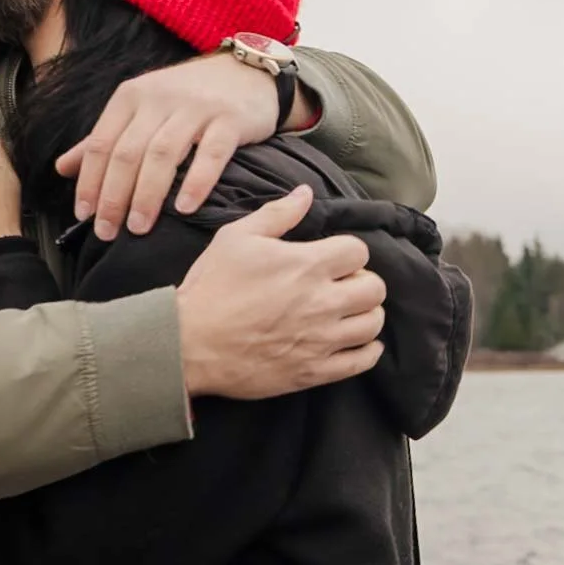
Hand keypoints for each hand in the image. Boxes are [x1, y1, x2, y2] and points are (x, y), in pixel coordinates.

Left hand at [55, 54, 317, 241]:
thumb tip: (62, 168)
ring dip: (147, 195)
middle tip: (107, 232)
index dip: (89, 182)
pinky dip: (196, 182)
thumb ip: (103, 138)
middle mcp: (159, 99)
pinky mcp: (230, 119)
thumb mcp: (140, 109)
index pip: (101, 143)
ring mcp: (196, 108)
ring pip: (162, 154)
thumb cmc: (186, 98)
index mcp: (130, 97)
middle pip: (127, 153)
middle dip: (113, 196)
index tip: (84, 216)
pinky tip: (185, 208)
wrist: (245, 72)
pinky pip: (211, 153)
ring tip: (139, 228)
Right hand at [176, 186, 385, 398]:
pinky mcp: (313, 371)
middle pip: (374, 288)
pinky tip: (355, 342)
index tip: (332, 259)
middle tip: (342, 285)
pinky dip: (366, 351)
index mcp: (306, 265)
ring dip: (365, 314)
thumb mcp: (236, 238)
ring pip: (372, 324)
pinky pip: (361, 361)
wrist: (189, 343)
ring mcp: (320, 340)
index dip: (347, 252)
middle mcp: (321, 302)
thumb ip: (277, 214)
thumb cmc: (210, 288)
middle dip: (362, 281)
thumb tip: (306, 194)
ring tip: (346, 313)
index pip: (358, 251)